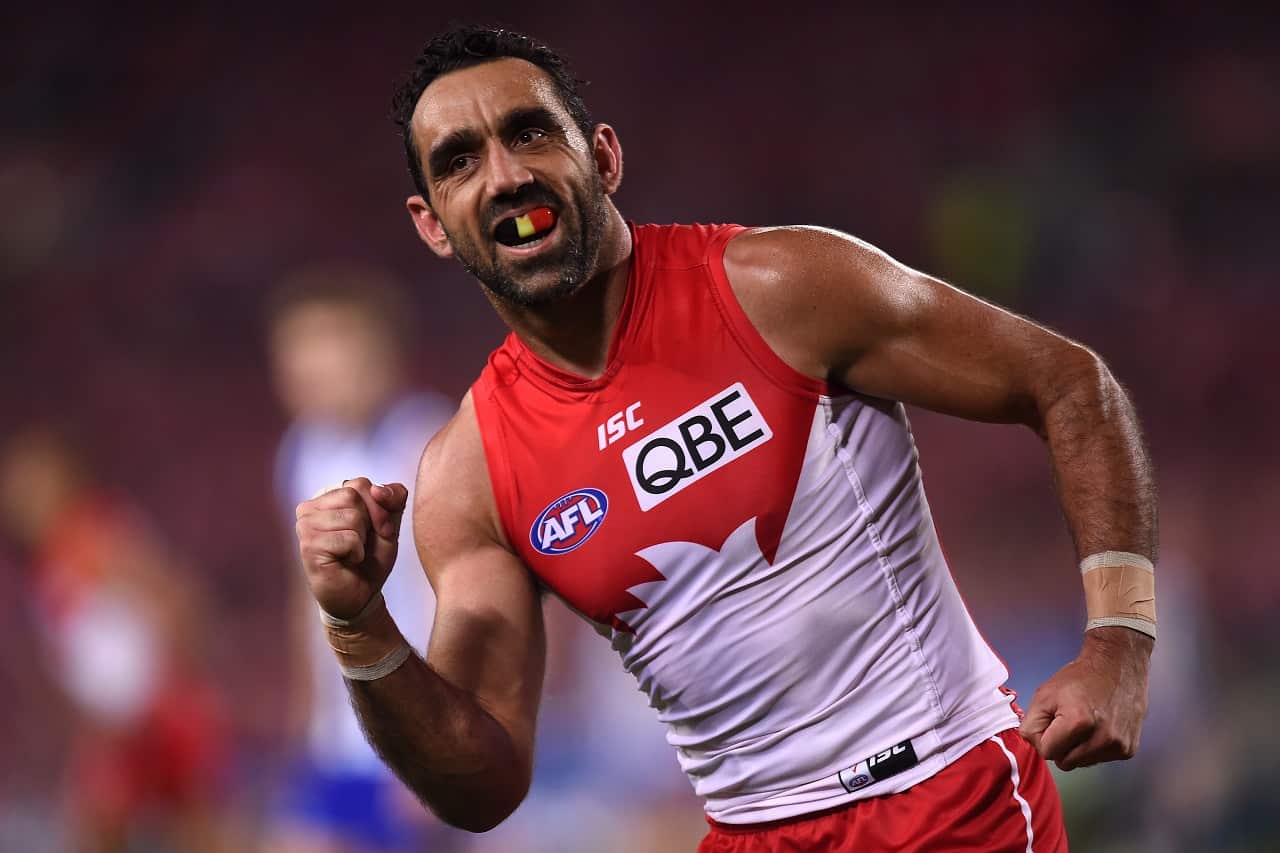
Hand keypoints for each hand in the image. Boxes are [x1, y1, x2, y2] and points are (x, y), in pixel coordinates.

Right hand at [295, 478, 408, 621]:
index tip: (378, 529)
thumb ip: (392, 497)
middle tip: (365, 543)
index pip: (360, 484)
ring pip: (352, 516)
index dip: (379, 507)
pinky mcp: (308, 546)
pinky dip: (356, 553)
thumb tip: (377, 489)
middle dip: (372, 521)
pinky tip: (346, 561)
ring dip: (362, 540)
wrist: (361, 595)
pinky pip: (348, 538)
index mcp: (327, 496)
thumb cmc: (371, 558)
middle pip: (354, 495)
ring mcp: (305, 526)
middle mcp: (310, 507)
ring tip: (353, 552)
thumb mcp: (390, 521)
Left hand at [1018, 626, 1152, 769]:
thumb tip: (1034, 745)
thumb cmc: (1080, 677)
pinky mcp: (1129, 750)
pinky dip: (1094, 747)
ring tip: (1084, 723)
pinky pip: (1100, 760)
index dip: (1044, 738)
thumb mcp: (1044, 695)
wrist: (1117, 666)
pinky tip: (1098, 727)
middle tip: (1067, 722)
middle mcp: (1102, 738)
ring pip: (1082, 763)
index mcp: (1078, 723)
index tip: (1050, 722)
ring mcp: (1118, 746)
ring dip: (1078, 748)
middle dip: (1060, 745)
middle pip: (1065, 762)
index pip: (1047, 753)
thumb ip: (1031, 724)